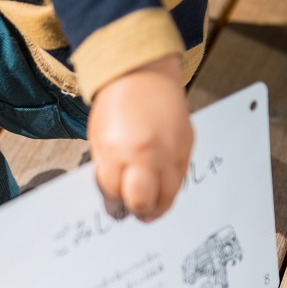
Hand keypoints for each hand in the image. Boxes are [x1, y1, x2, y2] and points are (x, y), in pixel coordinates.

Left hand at [88, 55, 192, 221]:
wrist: (142, 74)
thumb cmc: (116, 105)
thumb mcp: (99, 139)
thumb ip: (107, 169)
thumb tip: (115, 197)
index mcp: (116, 151)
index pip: (115, 194)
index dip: (113, 203)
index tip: (115, 207)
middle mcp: (146, 153)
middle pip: (143, 201)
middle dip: (137, 210)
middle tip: (134, 212)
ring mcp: (170, 150)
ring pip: (168, 195)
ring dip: (157, 206)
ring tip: (149, 208)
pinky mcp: (187, 146)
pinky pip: (181, 179)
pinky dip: (170, 187)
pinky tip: (161, 187)